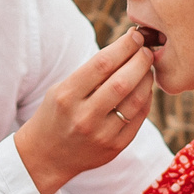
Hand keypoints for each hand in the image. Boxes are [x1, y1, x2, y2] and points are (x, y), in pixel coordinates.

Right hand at [14, 30, 156, 193]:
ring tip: (147, 68)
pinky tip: (145, 88)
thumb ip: (91, 73)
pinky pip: (139, 118)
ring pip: (136, 100)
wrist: (46, 156)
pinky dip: (146, 99)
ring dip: (147, 79)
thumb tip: (127, 48)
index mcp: (67, 96)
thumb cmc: (56, 114)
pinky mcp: (115, 147)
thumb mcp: (61, 89)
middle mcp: (84, 116)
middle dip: (140, 60)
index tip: (135, 36)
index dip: (124, 46)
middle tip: (147, 50)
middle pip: (122, 81)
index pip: (102, 63)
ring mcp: (101, 134)